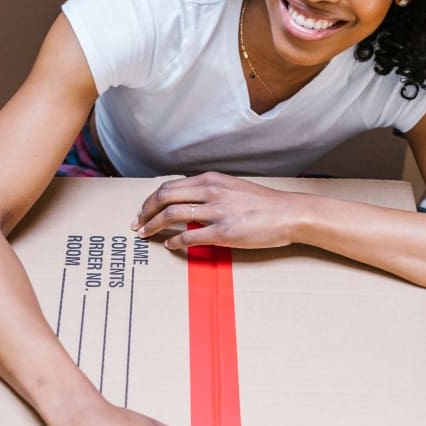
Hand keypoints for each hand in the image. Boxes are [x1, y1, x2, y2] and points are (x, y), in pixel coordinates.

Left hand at [131, 172, 302, 250]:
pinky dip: (174, 241)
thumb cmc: (263, 204)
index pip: (170, 186)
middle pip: (165, 197)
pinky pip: (190, 236)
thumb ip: (210, 192)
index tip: (143, 210)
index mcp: (211, 179)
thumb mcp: (233, 188)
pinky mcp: (224, 232)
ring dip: (153, 226)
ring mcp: (217, 211)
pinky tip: (170, 246)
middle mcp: (211, 191)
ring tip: (145, 235)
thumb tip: (188, 202)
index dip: (151, 199)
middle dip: (145, 211)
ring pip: (172, 214)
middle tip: (136, 224)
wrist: (289, 214)